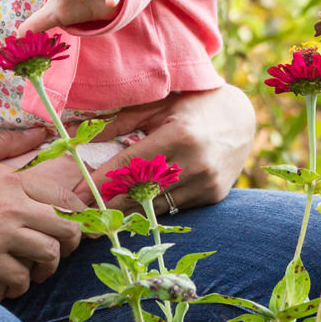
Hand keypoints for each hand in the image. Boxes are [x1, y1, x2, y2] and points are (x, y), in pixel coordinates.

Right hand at [0, 130, 85, 297]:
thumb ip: (4, 144)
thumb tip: (39, 132)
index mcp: (11, 179)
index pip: (64, 196)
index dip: (77, 214)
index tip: (74, 225)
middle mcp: (12, 205)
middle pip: (65, 227)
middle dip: (69, 243)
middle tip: (59, 251)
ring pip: (48, 254)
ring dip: (47, 267)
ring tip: (37, 271)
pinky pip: (19, 276)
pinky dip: (21, 284)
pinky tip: (13, 284)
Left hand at [77, 86, 254, 212]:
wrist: (242, 117)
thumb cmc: (193, 105)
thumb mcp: (158, 105)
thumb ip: (121, 122)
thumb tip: (79, 132)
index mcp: (179, 135)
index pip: (130, 167)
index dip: (100, 184)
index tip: (78, 197)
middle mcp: (195, 162)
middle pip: (140, 193)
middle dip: (108, 204)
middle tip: (84, 214)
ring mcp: (206, 182)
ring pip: (156, 205)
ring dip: (128, 211)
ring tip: (103, 216)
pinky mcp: (213, 195)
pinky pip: (174, 207)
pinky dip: (154, 207)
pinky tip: (135, 209)